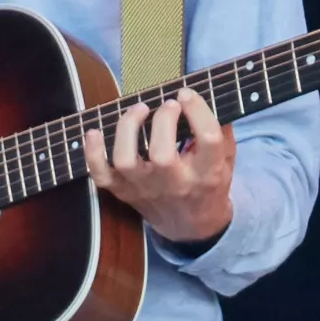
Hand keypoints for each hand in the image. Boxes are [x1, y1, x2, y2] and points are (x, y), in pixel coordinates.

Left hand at [81, 88, 233, 244]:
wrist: (190, 226)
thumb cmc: (208, 184)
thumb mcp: (226, 161)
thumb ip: (222, 131)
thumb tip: (207, 96)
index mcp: (206, 174)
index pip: (207, 140)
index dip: (197, 110)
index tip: (186, 94)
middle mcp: (175, 183)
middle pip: (162, 153)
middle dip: (163, 119)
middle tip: (167, 105)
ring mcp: (145, 189)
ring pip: (126, 160)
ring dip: (128, 128)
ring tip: (138, 109)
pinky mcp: (124, 191)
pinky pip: (101, 175)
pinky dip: (92, 153)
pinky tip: (95, 132)